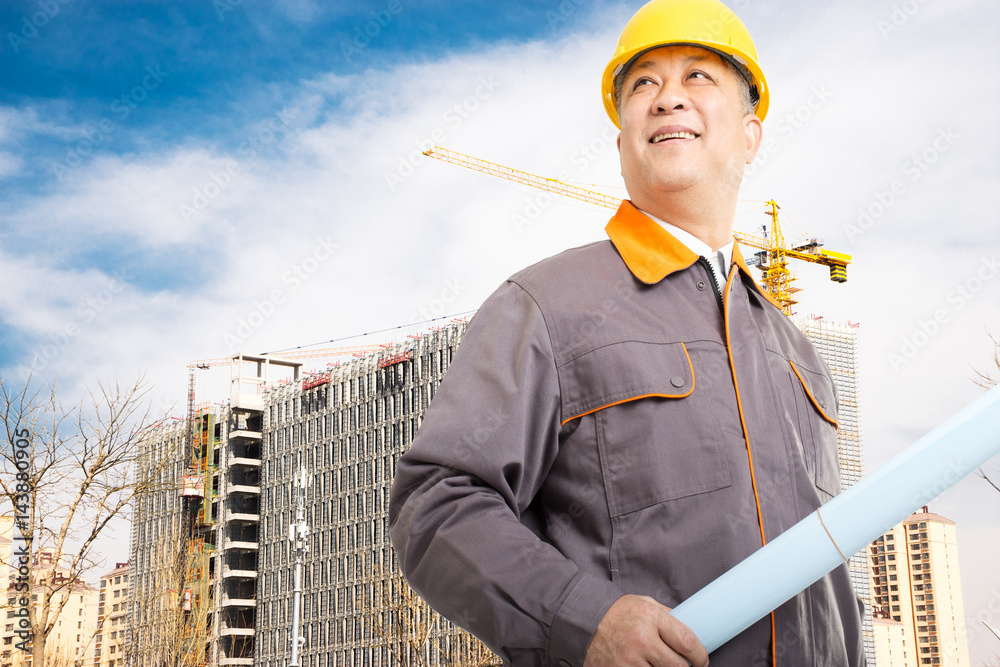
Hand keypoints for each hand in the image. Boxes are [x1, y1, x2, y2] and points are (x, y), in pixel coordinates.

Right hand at [583, 594, 708, 666]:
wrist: (583, 622)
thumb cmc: (616, 612)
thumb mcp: (643, 604)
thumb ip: (666, 616)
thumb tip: (690, 629)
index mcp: (651, 618)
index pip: (687, 642)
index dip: (700, 655)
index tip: (701, 660)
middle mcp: (642, 639)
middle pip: (679, 666)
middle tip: (684, 665)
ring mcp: (630, 659)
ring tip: (659, 663)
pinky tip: (645, 666)